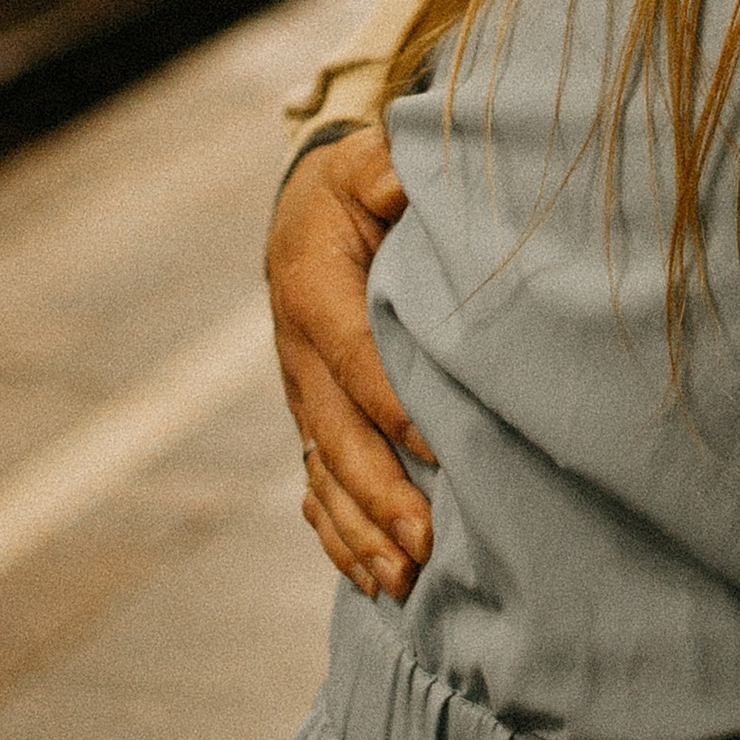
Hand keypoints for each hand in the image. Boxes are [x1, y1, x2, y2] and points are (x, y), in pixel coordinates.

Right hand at [267, 127, 432, 599]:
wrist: (305, 211)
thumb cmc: (356, 184)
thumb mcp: (370, 160)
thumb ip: (390, 168)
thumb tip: (408, 173)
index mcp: (313, 289)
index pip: (355, 356)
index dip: (394, 405)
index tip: (442, 448)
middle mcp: (297, 353)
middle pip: (336, 434)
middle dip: (379, 494)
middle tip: (427, 543)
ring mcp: (300, 395)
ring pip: (323, 474)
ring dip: (360, 531)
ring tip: (405, 580)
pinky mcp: (311, 419)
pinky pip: (316, 487)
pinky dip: (340, 535)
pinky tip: (374, 578)